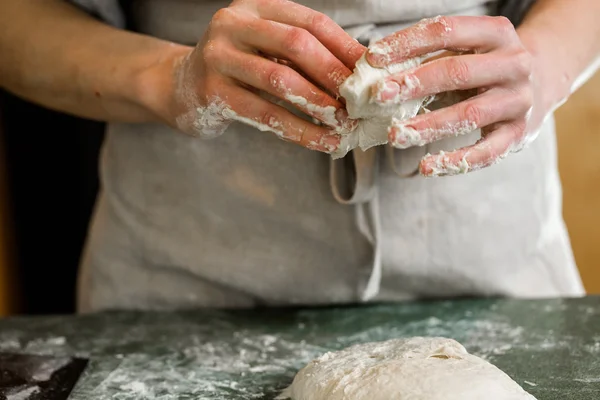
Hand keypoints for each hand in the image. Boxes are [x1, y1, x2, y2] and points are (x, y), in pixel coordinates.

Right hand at [158, 0, 363, 153]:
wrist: (180, 88)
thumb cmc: (236, 69)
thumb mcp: (265, 50)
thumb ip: (300, 54)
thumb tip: (357, 72)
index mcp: (255, 8)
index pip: (310, 22)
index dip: (344, 46)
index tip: (370, 70)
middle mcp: (233, 25)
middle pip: (296, 45)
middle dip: (333, 74)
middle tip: (360, 99)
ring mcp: (219, 58)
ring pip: (280, 81)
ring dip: (319, 104)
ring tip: (345, 123)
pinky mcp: (212, 93)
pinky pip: (265, 114)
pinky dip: (299, 131)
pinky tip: (321, 142)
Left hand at [366, 15, 537, 175]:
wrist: (541, 83)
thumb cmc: (486, 65)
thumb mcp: (467, 50)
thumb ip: (430, 57)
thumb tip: (376, 71)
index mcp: (496, 33)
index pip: (446, 31)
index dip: (407, 42)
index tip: (373, 57)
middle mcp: (513, 64)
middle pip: (457, 72)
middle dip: (414, 84)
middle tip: (379, 96)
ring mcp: (518, 100)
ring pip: (469, 113)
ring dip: (428, 126)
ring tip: (396, 135)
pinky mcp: (519, 133)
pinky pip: (487, 152)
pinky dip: (456, 161)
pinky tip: (427, 166)